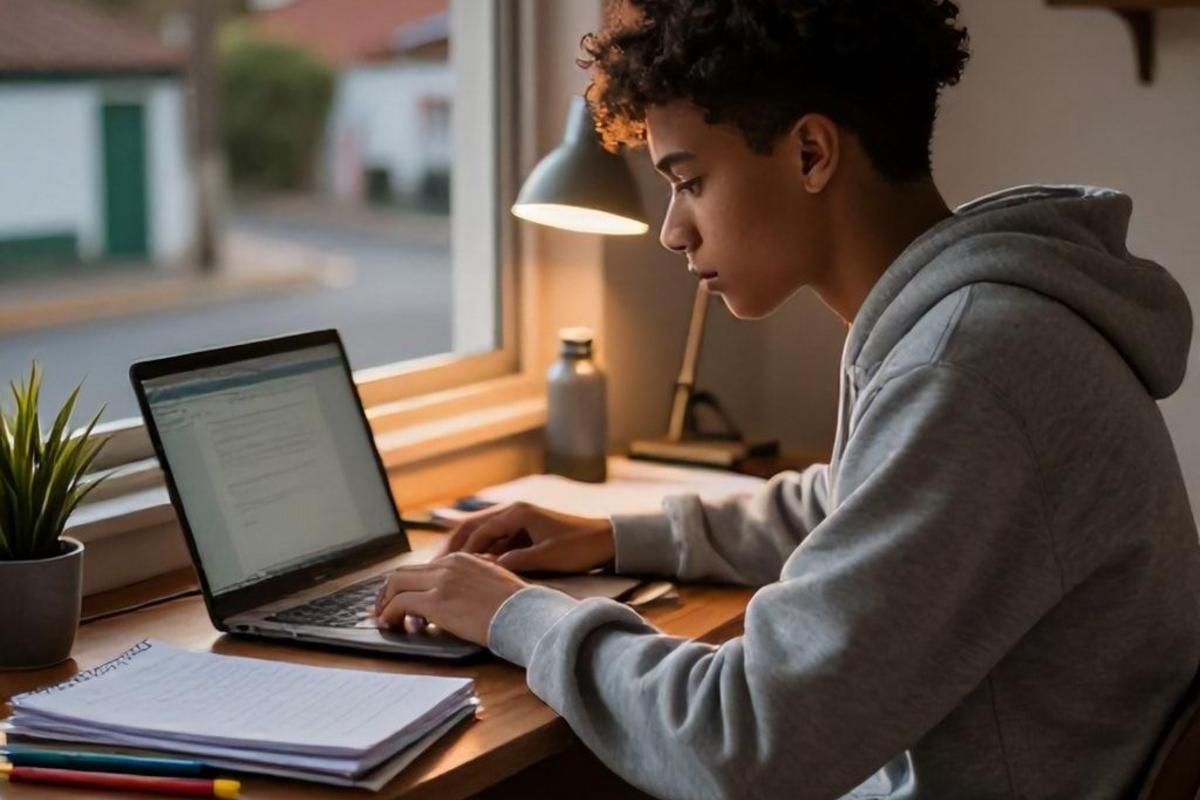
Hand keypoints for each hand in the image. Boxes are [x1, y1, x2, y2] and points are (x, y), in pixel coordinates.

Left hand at [373, 553, 528, 645]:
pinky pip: (399, 604)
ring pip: (395, 585)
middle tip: (382, 610)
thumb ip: (469, 582)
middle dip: (387, 593)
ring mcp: (441, 581)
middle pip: (402, 573)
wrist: (526, 614)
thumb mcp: (491, 581)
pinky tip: (391, 626)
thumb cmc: (515, 605)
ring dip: (384, 604)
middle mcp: (448, 565)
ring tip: (384, 621)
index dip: (405, 586)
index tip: (399, 601)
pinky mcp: (436, 602)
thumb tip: (452, 597)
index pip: (421, 568)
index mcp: (460, 559)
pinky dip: (389, 615)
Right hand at [439, 502, 615, 573]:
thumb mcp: (547, 556)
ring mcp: (517, 522)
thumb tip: (485, 569)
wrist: (606, 541)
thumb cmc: (579, 546)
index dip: (459, 550)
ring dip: (464, 551)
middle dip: (452, 547)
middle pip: (473, 528)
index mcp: (517, 512)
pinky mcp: (522, 533)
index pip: (478, 530)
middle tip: (432, 568)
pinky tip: (471, 570)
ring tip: (444, 571)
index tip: (441, 568)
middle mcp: (513, 513)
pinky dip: (480, 554)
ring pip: (481, 536)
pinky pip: (494, 542)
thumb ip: (515, 561)